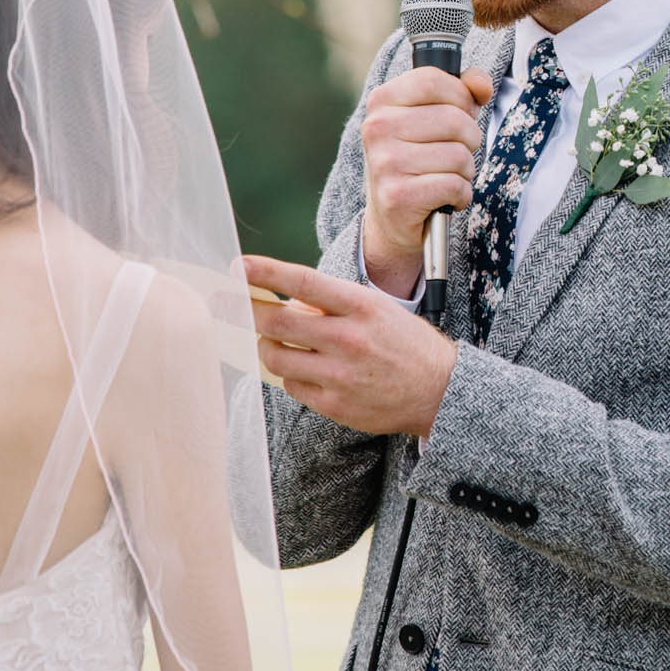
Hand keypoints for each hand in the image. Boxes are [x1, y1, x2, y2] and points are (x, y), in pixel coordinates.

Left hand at [243, 255, 458, 437]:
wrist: (439, 390)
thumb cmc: (404, 344)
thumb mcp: (376, 309)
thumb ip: (331, 304)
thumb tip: (283, 302)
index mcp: (361, 306)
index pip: (303, 283)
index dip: (265, 273)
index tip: (239, 265)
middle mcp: (349, 339)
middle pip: (277, 322)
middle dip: (246, 311)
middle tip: (230, 305)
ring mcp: (340, 375)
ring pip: (275, 357)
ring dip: (266, 346)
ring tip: (274, 342)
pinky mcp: (335, 405)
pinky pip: (290, 386)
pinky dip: (289, 374)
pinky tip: (303, 368)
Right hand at [358, 65, 494, 297]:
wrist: (392, 216)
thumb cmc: (418, 157)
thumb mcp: (433, 114)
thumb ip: (462, 89)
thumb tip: (482, 86)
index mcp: (382, 100)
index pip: (433, 80)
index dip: (460, 96)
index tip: (460, 112)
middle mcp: (377, 128)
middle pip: (455, 119)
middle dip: (469, 139)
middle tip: (454, 153)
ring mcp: (385, 163)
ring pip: (460, 155)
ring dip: (465, 170)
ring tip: (446, 176)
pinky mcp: (397, 196)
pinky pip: (455, 186)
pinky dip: (461, 195)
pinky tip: (444, 197)